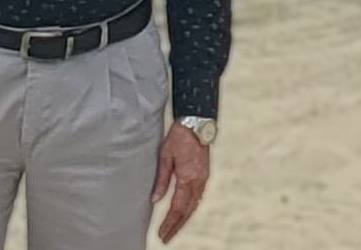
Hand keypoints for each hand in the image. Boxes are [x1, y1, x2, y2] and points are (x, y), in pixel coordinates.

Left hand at [151, 122, 209, 243]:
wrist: (196, 124)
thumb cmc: (178, 137)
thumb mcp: (165, 156)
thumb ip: (161, 180)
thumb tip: (154, 200)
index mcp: (187, 178)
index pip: (177, 207)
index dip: (169, 223)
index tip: (161, 234)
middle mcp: (198, 182)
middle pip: (187, 211)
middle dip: (176, 226)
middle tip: (166, 237)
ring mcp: (204, 179)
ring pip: (194, 206)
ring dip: (184, 219)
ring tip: (173, 228)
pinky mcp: (205, 175)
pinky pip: (198, 197)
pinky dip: (190, 208)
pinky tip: (184, 212)